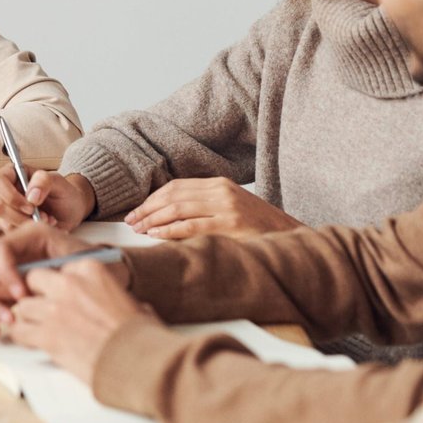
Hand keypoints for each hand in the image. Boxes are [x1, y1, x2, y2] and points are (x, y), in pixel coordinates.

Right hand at [0, 166, 94, 231]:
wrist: (70, 211)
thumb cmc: (62, 192)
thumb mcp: (58, 182)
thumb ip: (44, 181)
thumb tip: (31, 195)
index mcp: (12, 174)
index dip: (10, 195)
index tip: (31, 206)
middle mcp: (4, 192)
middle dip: (20, 215)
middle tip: (42, 216)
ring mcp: (5, 210)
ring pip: (3, 222)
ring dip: (27, 225)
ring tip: (47, 220)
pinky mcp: (9, 225)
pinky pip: (11, 233)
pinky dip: (29, 233)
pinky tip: (43, 226)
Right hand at [0, 222, 118, 334]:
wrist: (112, 278)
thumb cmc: (101, 267)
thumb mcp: (83, 262)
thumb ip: (57, 270)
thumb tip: (30, 285)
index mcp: (31, 236)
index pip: (0, 249)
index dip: (4, 272)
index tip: (21, 295)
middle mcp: (17, 249)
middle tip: (10, 314)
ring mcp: (12, 269)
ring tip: (8, 323)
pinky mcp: (12, 288)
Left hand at [5, 261, 159, 386]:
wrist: (142, 364)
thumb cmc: (141, 336)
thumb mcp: (130, 301)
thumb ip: (109, 294)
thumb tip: (112, 303)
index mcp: (90, 270)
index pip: (57, 269)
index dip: (56, 285)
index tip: (59, 296)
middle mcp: (69, 284)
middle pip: (33, 280)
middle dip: (35, 295)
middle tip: (42, 310)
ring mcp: (55, 309)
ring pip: (23, 307)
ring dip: (28, 319)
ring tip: (36, 329)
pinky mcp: (47, 335)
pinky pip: (19, 331)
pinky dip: (22, 337)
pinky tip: (30, 342)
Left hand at [124, 177, 301, 239]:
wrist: (292, 238)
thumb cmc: (258, 228)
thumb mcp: (230, 209)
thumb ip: (204, 207)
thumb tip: (166, 216)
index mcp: (220, 184)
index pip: (176, 187)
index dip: (152, 199)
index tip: (136, 211)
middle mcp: (222, 191)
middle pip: (173, 196)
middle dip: (147, 208)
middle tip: (130, 221)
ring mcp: (227, 207)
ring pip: (179, 209)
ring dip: (154, 219)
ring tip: (138, 228)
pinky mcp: (231, 224)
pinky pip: (192, 226)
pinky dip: (170, 230)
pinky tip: (156, 235)